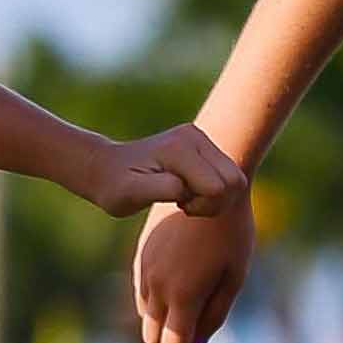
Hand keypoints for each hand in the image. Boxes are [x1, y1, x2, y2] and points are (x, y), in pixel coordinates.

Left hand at [78, 124, 246, 219]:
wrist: (107, 167)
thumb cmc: (115, 186)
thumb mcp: (130, 194)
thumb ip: (160, 189)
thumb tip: (185, 188)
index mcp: (180, 149)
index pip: (219, 187)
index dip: (203, 205)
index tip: (178, 205)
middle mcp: (195, 137)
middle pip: (235, 181)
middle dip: (214, 202)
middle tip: (183, 205)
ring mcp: (200, 138)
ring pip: (235, 180)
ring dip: (214, 198)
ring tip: (184, 199)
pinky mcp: (203, 145)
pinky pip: (228, 176)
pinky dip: (213, 192)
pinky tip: (186, 192)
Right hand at [134, 195, 253, 342]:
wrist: (208, 181)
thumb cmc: (232, 230)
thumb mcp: (234, 275)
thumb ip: (215, 313)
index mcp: (184, 297)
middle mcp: (158, 288)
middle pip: (156, 339)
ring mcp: (145, 271)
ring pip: (147, 317)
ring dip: (164, 326)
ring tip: (191, 312)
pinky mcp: (141, 256)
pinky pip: (142, 294)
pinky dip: (156, 305)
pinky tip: (178, 290)